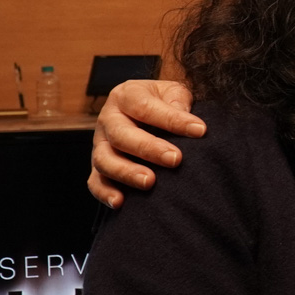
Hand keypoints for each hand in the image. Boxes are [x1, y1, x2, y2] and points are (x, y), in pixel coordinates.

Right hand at [89, 79, 201, 207]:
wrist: (145, 111)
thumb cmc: (164, 102)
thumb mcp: (173, 92)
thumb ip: (179, 101)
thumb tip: (188, 120)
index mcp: (126, 96)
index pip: (145, 107)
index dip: (172, 119)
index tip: (200, 130)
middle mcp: (108, 119)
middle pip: (121, 135)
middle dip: (148, 148)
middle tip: (175, 159)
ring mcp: (100, 144)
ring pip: (104, 160)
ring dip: (127, 172)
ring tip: (150, 182)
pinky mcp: (98, 167)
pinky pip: (95, 182)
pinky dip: (105, 193)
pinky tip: (121, 202)